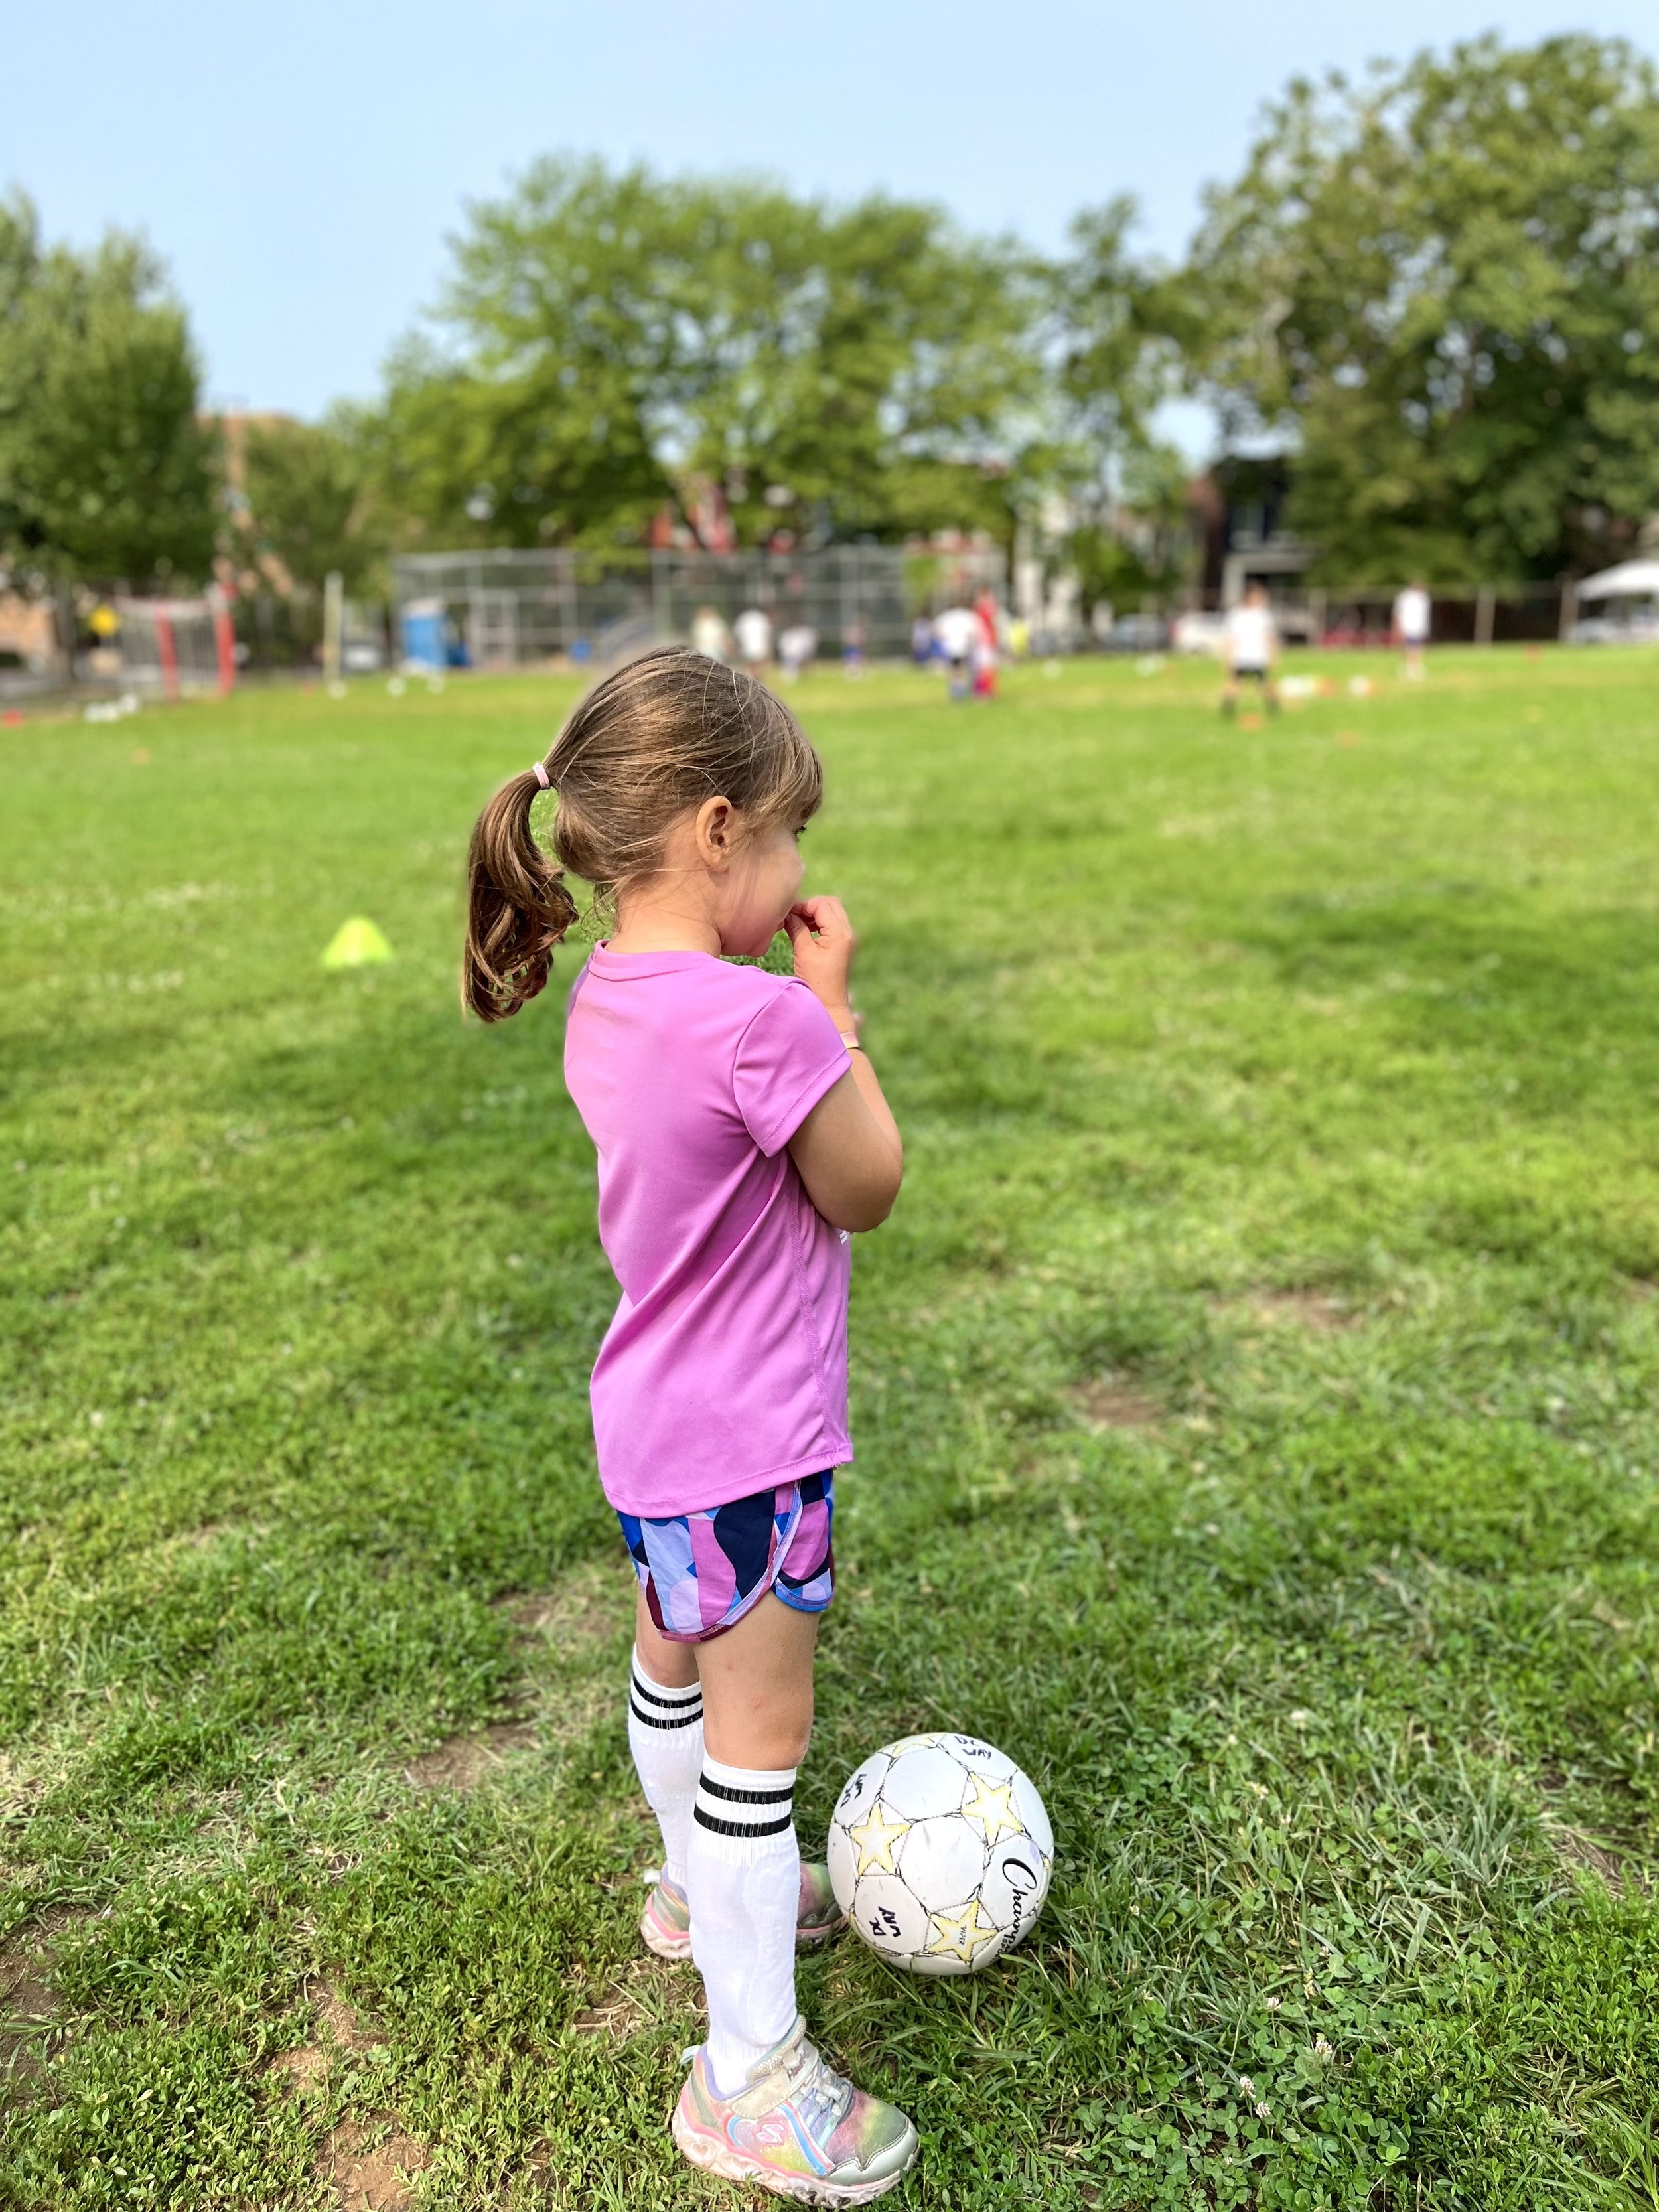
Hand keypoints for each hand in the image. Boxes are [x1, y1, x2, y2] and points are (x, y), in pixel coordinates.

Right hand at [783, 896, 856, 1024]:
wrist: (830, 1005)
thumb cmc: (816, 983)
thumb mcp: (803, 952)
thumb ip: (796, 928)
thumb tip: (786, 913)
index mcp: (840, 933)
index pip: (821, 905)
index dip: (802, 905)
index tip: (786, 913)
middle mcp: (847, 932)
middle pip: (830, 903)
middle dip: (810, 906)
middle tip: (792, 915)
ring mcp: (847, 938)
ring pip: (832, 911)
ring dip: (814, 913)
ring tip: (796, 923)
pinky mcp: (843, 944)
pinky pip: (832, 923)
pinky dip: (818, 922)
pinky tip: (804, 930)